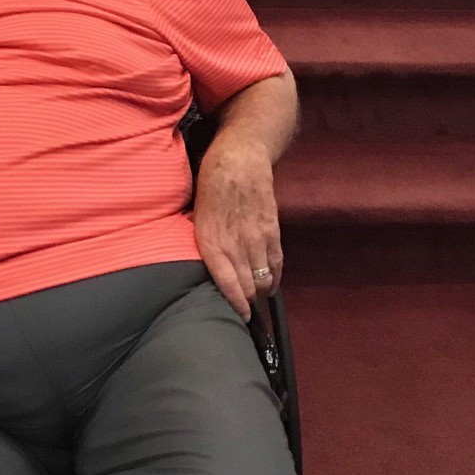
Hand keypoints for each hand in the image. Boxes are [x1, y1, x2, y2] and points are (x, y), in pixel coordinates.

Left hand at [192, 135, 282, 320]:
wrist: (239, 159)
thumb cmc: (211, 184)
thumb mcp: (197, 215)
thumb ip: (205, 241)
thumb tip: (207, 265)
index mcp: (211, 241)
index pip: (226, 282)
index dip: (235, 303)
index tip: (238, 315)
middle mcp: (235, 243)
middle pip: (247, 285)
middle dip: (247, 302)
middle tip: (246, 312)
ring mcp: (256, 238)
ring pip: (263, 277)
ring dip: (260, 291)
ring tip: (256, 299)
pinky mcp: (272, 230)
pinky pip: (276, 262)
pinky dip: (274, 277)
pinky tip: (270, 284)